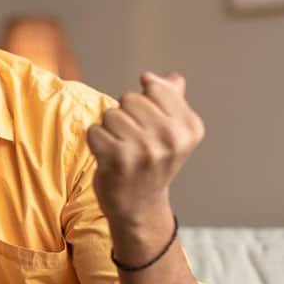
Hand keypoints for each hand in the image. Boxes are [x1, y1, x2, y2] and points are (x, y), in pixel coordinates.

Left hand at [85, 72, 203, 246]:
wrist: (139, 206)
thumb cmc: (152, 162)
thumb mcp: (172, 131)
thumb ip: (170, 98)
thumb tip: (157, 77)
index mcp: (189, 127)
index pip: (154, 87)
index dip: (144, 103)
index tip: (150, 127)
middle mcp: (171, 138)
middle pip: (129, 98)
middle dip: (125, 116)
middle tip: (134, 143)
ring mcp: (144, 149)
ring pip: (110, 114)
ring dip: (110, 130)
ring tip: (122, 151)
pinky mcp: (117, 159)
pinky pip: (94, 130)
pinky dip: (96, 142)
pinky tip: (108, 158)